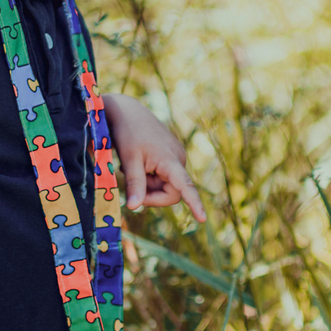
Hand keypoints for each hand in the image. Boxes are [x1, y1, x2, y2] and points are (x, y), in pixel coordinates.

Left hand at [103, 93, 205, 222]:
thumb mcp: (129, 160)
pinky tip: (139, 164)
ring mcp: (176, 157)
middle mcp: (179, 159)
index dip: (194, 204)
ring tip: (133, 168)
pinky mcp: (171, 156)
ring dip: (149, 185)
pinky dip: (150, 177)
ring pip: (165, 186)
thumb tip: (134, 208)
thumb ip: (134, 184)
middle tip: (131, 188)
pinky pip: (163, 177)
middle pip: (171, 193)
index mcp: (170, 160)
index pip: (185, 187)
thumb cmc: (128, 133)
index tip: (202, 219)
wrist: (128, 111)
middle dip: (152, 196)